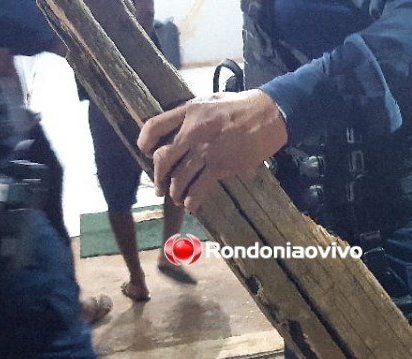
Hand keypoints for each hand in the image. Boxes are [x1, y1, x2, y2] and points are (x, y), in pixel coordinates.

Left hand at [137, 89, 288, 211]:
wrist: (267, 116)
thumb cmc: (239, 107)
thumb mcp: (209, 102)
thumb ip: (189, 116)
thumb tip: (174, 133)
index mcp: (188, 112)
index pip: (153, 127)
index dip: (144, 142)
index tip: (145, 152)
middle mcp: (193, 132)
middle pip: (162, 159)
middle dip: (157, 177)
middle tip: (158, 187)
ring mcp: (206, 150)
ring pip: (179, 177)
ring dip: (174, 192)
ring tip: (175, 197)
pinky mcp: (220, 166)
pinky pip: (198, 188)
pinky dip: (191, 200)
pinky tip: (189, 205)